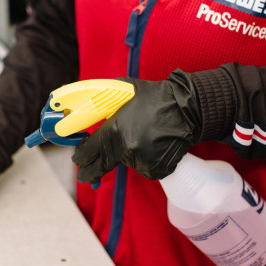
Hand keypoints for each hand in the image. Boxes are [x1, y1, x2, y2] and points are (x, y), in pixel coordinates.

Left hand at [72, 69, 201, 182]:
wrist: (186, 109)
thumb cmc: (153, 97)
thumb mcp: (121, 92)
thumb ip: (100, 105)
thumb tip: (79, 111)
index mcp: (114, 131)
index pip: (87, 153)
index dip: (80, 157)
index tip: (78, 158)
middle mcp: (126, 149)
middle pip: (100, 168)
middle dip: (90, 172)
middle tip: (85, 174)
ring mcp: (142, 162)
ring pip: (125, 164)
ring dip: (126, 155)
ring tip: (142, 136)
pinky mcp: (156, 169)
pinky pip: (142, 167)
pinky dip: (144, 159)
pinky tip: (153, 144)